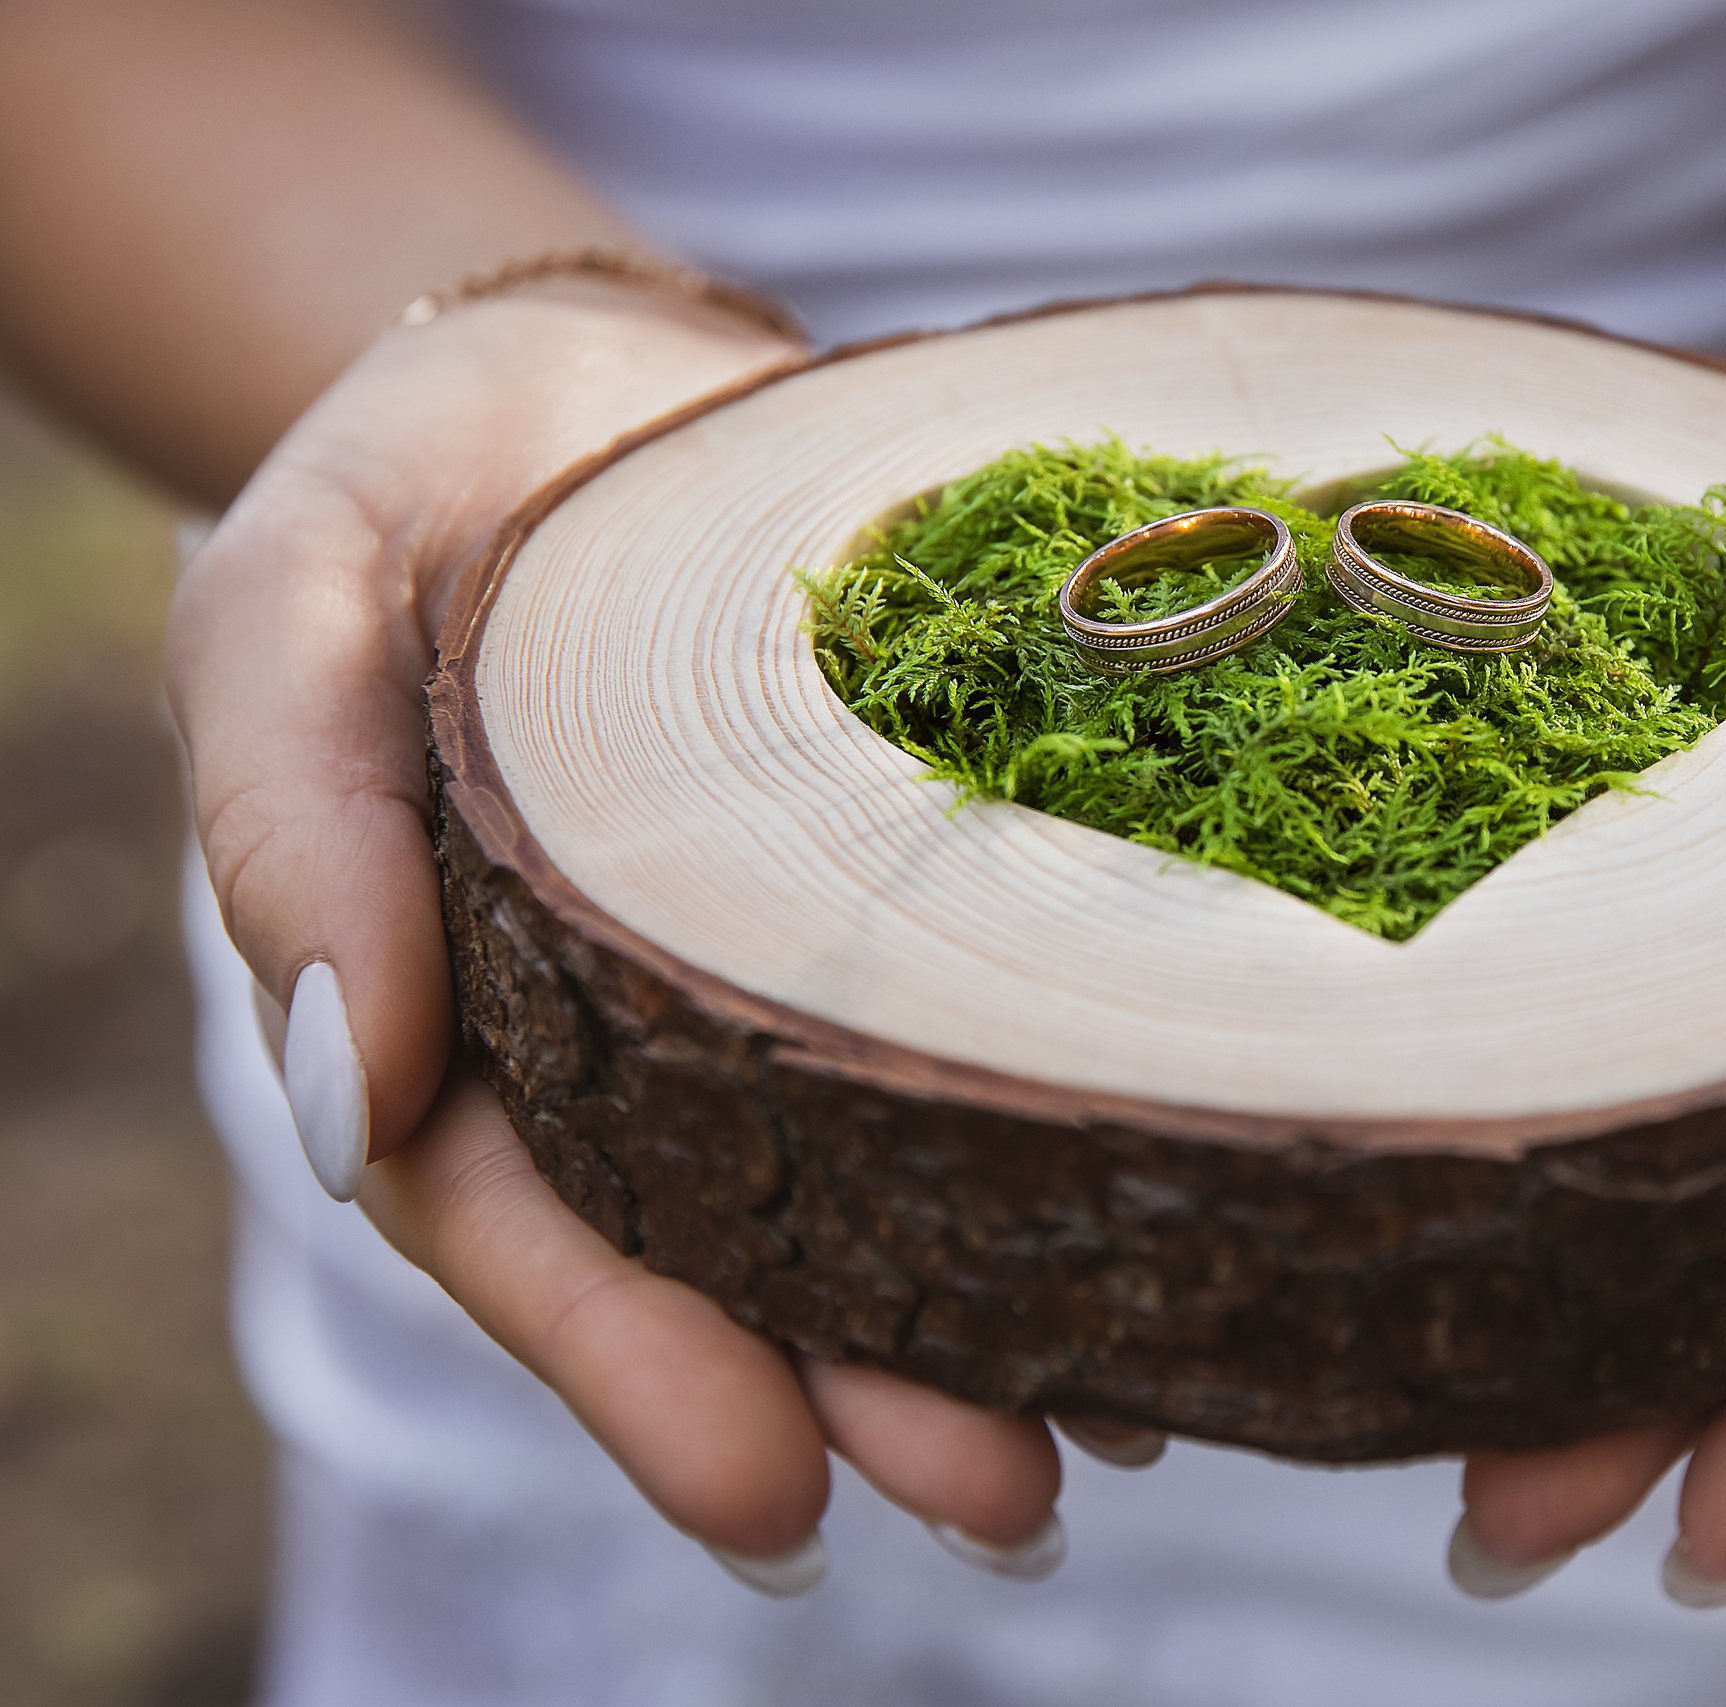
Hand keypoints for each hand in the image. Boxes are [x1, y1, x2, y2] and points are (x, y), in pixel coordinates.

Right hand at [166, 283, 1079, 1589]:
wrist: (609, 377)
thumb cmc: (418, 491)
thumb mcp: (291, 608)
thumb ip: (291, 826)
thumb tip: (340, 1097)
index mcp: (469, 1014)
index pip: (536, 1229)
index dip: (641, 1370)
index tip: (768, 1493)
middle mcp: (648, 1031)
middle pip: (747, 1251)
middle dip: (870, 1393)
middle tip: (1006, 1510)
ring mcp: (799, 965)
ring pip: (893, 1168)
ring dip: (1001, 1310)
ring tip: (1121, 1414)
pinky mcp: (931, 881)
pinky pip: (999, 1014)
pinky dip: (1079, 1124)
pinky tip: (1178, 1215)